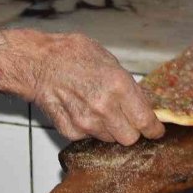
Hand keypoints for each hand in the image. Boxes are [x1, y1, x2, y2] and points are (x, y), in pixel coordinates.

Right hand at [25, 32, 164, 144]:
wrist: (37, 62)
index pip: (146, 121)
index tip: (155, 130)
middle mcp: (104, 108)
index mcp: (119, 86)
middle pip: (130, 138)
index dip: (154, 129)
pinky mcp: (70, 131)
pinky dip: (89, 129)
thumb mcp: (108, 59)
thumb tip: (143, 101)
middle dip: (132, 129)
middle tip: (126, 118)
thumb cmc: (71, 54)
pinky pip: (89, 137)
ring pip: (110, 139)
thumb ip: (127, 84)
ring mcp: (86, 122)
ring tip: (99, 109)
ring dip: (110, 129)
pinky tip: (81, 110)